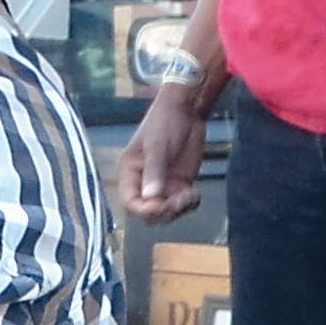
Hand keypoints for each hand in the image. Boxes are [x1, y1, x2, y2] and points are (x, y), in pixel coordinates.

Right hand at [117, 89, 210, 222]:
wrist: (186, 111)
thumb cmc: (164, 122)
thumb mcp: (157, 146)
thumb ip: (154, 171)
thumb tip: (151, 197)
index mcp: (130, 174)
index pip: (130, 203)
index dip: (144, 210)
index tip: (162, 204)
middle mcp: (144, 183)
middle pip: (148, 213)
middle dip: (165, 211)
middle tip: (180, 199)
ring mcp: (163, 185)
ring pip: (167, 212)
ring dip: (179, 209)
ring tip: (190, 194)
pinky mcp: (179, 184)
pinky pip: (182, 205)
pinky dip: (190, 204)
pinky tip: (195, 193)